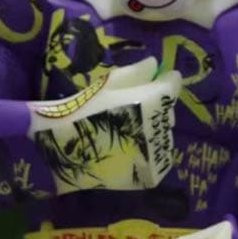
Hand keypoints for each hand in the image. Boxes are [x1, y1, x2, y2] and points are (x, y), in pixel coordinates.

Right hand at [27, 58, 181, 191]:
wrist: (65, 148)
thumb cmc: (86, 109)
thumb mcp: (108, 85)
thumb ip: (135, 73)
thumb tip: (154, 65)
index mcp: (152, 100)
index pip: (172, 86)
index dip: (167, 80)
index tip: (161, 78)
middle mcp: (160, 127)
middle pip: (168, 112)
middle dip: (159, 107)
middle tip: (141, 104)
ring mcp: (156, 153)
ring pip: (165, 136)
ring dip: (155, 129)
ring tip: (134, 128)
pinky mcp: (151, 173)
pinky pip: (160, 159)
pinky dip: (152, 150)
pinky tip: (135, 147)